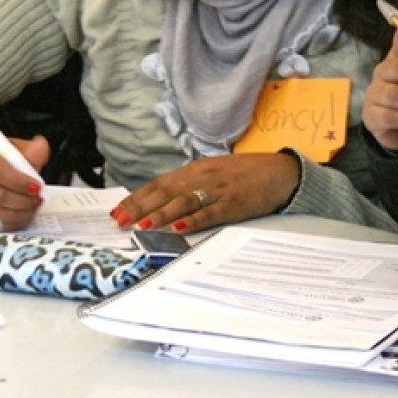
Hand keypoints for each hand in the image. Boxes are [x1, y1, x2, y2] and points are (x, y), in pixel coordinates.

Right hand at [0, 135, 48, 231]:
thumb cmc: (12, 159)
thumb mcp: (24, 150)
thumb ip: (33, 150)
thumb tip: (40, 147)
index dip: (19, 182)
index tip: (37, 187)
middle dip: (21, 200)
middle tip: (38, 199)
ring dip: (19, 212)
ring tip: (34, 206)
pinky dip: (11, 222)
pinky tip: (24, 215)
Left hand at [111, 152, 300, 233]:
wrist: (279, 172)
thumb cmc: (244, 174)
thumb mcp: (213, 172)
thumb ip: (190, 183)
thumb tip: (161, 200)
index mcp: (195, 169)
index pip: (159, 184)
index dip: (137, 197)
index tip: (117, 211)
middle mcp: (203, 177)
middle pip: (166, 192)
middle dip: (140, 208)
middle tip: (120, 222)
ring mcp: (219, 191)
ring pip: (183, 202)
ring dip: (160, 214)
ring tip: (142, 226)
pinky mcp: (234, 204)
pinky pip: (210, 213)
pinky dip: (192, 221)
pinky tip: (178, 228)